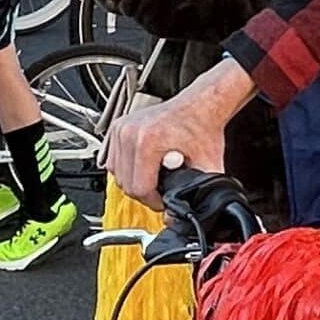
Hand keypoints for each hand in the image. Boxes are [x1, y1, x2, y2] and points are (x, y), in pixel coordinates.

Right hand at [103, 59, 254, 200]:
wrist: (199, 104)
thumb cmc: (202, 127)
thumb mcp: (207, 164)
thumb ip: (197, 191)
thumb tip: (182, 215)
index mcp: (148, 142)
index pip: (139, 188)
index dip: (154, 201)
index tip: (164, 201)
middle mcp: (130, 133)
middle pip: (125, 183)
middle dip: (144, 193)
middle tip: (160, 191)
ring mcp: (121, 129)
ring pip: (115, 173)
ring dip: (133, 180)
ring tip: (154, 178)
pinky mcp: (118, 127)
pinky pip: (112, 159)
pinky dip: (126, 167)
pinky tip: (144, 166)